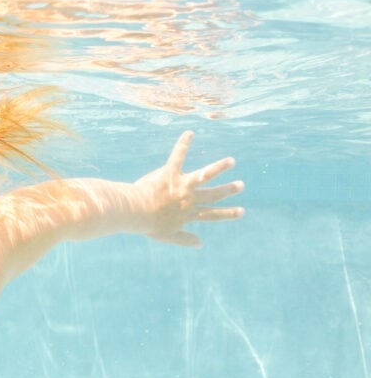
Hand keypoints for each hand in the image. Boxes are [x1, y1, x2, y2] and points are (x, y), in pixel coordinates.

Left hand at [135, 131, 243, 246]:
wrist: (136, 212)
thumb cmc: (149, 225)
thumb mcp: (168, 237)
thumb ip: (185, 239)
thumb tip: (201, 244)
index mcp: (189, 214)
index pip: (212, 214)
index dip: (227, 214)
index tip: (241, 211)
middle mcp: (189, 198)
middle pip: (213, 194)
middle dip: (228, 190)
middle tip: (241, 185)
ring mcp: (181, 185)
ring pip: (204, 175)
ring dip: (218, 167)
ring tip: (231, 161)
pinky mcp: (170, 173)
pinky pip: (178, 157)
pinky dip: (183, 144)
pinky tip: (189, 133)